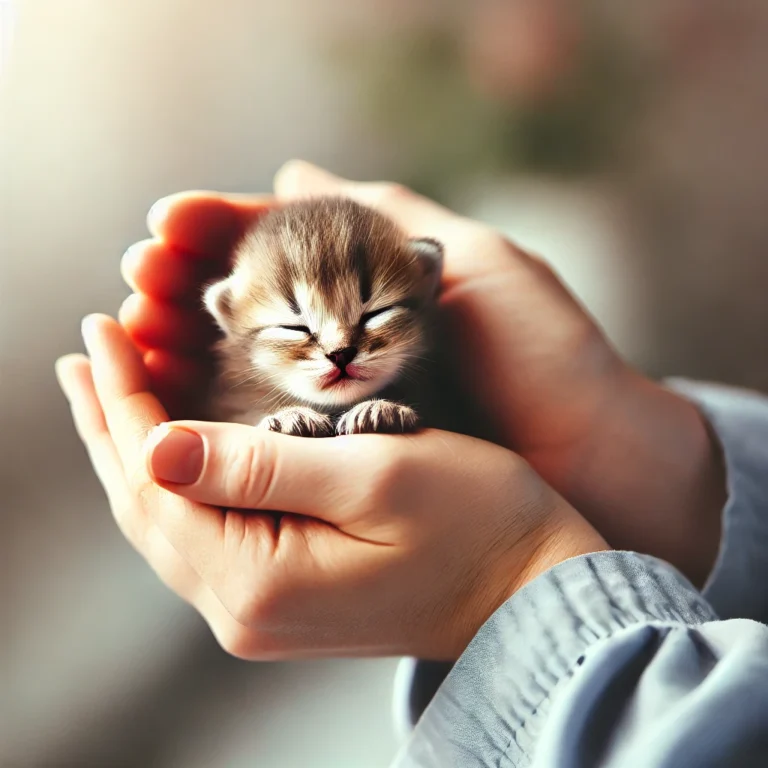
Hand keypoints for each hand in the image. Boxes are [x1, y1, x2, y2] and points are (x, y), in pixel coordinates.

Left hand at [56, 316, 605, 659]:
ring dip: (136, 447)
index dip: (121, 398)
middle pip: (146, 503)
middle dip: (111, 420)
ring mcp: (262, 607)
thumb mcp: (375, 474)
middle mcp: (244, 608)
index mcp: (259, 579)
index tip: (101, 329)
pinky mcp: (285, 593)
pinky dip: (176, 477)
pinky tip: (170, 443)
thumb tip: (155, 446)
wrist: (530, 587)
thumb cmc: (476, 522)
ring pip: (168, 517)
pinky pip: (202, 530)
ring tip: (111, 388)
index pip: (154, 476)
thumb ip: (260, 465)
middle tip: (88, 350)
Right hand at [120, 161, 724, 585]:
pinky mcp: (343, 452)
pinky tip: (168, 393)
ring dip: (182, 345)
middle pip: (244, 305)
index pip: (275, 245)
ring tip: (135, 329)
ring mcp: (340, 398)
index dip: (216, 233)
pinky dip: (213, 410)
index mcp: (372, 282)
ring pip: (240, 365)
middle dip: (184, 288)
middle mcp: (347, 337)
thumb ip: (386, 215)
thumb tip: (296, 171)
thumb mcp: (475, 262)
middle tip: (137, 281)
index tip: (167, 228)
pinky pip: (265, 428)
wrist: (592, 455)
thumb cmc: (546, 354)